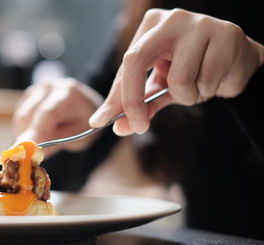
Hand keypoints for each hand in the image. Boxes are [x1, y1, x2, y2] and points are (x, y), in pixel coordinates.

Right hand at [13, 78, 102, 157]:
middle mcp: (50, 86)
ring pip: (21, 117)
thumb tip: (33, 152)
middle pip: (29, 115)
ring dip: (27, 134)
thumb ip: (57, 142)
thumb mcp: (79, 137)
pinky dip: (25, 129)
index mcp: (69, 93)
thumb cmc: (83, 124)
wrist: (85, 106)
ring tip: (43, 141)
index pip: (48, 113)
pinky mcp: (28, 95)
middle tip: (33, 157)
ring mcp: (37, 89)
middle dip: (29, 137)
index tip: (28, 151)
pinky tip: (40, 132)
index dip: (36, 132)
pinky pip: (20, 117)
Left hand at [89, 8, 263, 134]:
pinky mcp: (228, 36)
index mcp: (152, 25)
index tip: (104, 121)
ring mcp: (201, 24)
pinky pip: (209, 82)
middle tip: (139, 127)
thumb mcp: (162, 85)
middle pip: (138, 61)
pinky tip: (218, 79)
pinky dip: (211, 92)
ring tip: (199, 86)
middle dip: (134, 101)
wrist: (237, 60)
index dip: (117, 97)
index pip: (127, 63)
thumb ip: (142, 104)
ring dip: (188, 97)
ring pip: (180, 81)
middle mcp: (173, 19)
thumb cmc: (194, 70)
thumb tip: (119, 127)